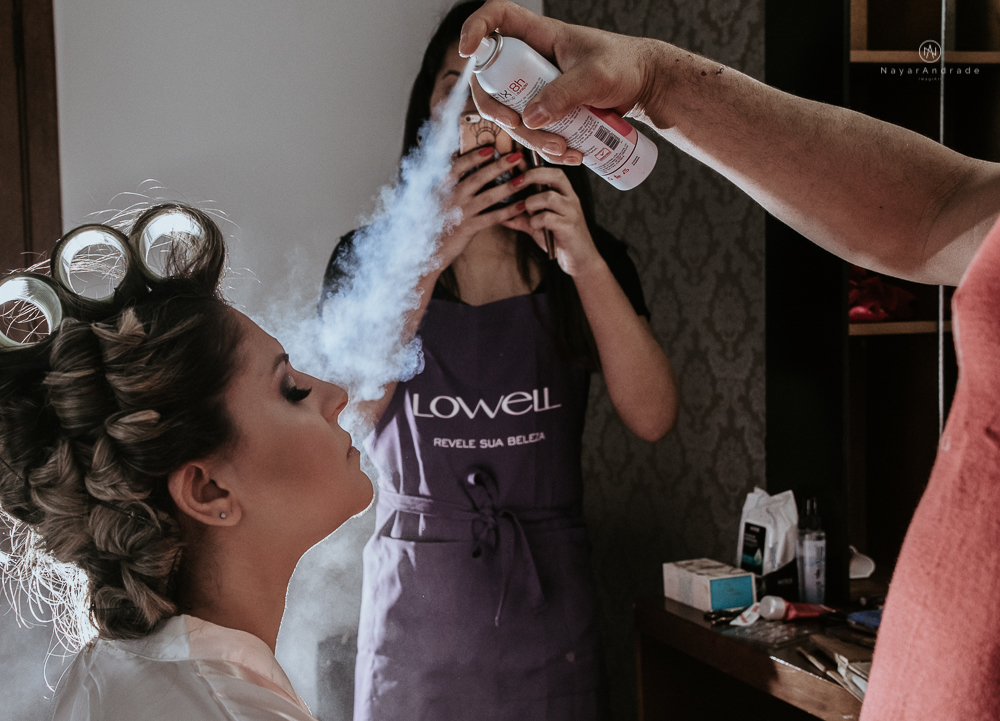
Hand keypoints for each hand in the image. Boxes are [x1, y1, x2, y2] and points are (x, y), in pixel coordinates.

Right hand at [436, 147, 528, 268]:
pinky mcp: (467, 229)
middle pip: (477, 178)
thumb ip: (447, 180)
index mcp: (441, 187)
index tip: (490, 148)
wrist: (424, 249)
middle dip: (499, 166)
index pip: (458, 166)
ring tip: (524, 179)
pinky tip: (521, 205)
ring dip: (508, 187)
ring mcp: (459, 213)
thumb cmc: (432, 221)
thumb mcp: (433, 197)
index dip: (474, 156)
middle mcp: (450, 198)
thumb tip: (458, 157)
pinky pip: (491, 218)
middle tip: (517, 156)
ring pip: (487, 197)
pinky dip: (507, 211)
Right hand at [459, 0, 666, 164]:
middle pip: (492, 82)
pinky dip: (546, 148)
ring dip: (531, 139)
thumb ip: (565, 93)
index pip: (496, 18)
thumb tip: (532, 118)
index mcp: (539, 35)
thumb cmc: (625, 67)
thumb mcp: (596, 77)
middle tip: (522, 128)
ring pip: (512, 115)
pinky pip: (533, 131)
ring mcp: (536, 87)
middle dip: (502, 112)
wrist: (644, 86)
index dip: (475, 29)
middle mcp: (530, 60)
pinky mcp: (547, 110)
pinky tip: (572, 155)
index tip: (466, 51)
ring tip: (565, 151)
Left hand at [501, 167, 601, 276]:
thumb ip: (520, 217)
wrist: (579, 260)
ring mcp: (571, 212)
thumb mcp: (536, 225)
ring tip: (528, 213)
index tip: (513, 162)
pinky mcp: (570, 227)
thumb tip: (498, 213)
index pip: (549, 170)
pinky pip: (548, 218)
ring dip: (532, 203)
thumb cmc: (557, 239)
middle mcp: (570, 198)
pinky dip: (536, 221)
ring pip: (549, 197)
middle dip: (532, 175)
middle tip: (515, 182)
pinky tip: (535, 226)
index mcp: (563, 193)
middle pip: (554, 175)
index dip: (531, 164)